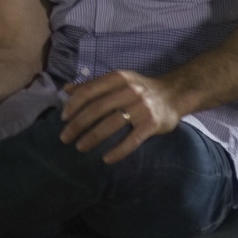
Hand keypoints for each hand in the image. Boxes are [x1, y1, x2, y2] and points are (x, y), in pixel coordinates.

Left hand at [59, 70, 183, 163]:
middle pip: (98, 108)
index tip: (63, 119)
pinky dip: (118, 151)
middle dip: (78, 124)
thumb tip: (66, 89)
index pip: (90, 91)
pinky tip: (106, 159)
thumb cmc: (139, 88)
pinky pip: (132, 140)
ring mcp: (142, 107)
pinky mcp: (153, 124)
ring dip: (93, 137)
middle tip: (65, 138)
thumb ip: (93, 85)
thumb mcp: (117, 80)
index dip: (74, 105)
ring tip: (80, 147)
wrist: (174, 94)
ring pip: (112, 124)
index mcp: (118, 78)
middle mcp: (129, 90)